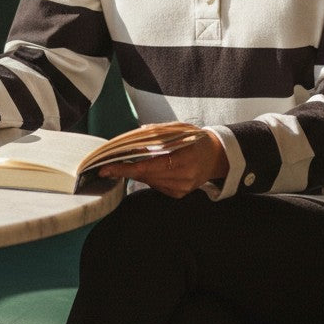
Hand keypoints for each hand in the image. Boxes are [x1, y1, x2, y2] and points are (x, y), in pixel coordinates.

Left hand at [99, 125, 228, 198]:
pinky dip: (149, 176)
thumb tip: (134, 137)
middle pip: (146, 175)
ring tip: (130, 162)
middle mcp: (183, 177)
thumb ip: (158, 133)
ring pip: (149, 181)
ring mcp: (181, 188)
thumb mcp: (180, 130)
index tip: (107, 168)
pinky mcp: (179, 194)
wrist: (216, 156)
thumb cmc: (196, 139)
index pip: (148, 166)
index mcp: (184, 158)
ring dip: (137, 172)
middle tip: (109, 164)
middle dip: (126, 169)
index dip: (126, 168)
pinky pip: (156, 185)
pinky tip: (151, 168)